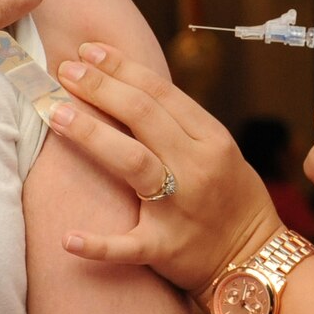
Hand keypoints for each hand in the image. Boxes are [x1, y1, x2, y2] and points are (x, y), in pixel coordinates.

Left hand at [46, 43, 281, 295]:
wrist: (256, 261)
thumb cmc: (233, 201)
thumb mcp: (220, 152)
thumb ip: (181, 125)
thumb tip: (129, 88)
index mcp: (212, 140)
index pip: (162, 93)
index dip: (122, 68)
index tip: (88, 52)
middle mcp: (198, 168)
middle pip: (144, 117)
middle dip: (101, 88)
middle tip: (65, 71)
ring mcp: (181, 209)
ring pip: (133, 162)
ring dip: (92, 135)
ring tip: (57, 113)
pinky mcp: (166, 249)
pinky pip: (128, 246)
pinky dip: (97, 244)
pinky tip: (68, 238)